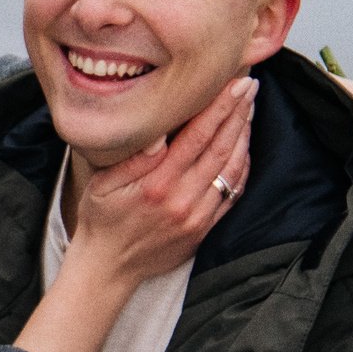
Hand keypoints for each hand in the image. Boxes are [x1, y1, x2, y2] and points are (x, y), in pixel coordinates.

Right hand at [69, 74, 256, 285]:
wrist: (109, 267)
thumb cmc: (102, 220)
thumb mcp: (103, 185)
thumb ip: (132, 160)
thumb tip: (157, 134)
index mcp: (157, 183)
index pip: (197, 136)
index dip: (219, 107)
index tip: (234, 83)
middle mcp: (183, 199)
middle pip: (221, 147)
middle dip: (238, 112)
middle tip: (250, 85)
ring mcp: (198, 215)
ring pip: (232, 169)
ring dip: (244, 137)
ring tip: (248, 110)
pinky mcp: (205, 229)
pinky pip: (233, 194)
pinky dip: (242, 167)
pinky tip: (243, 147)